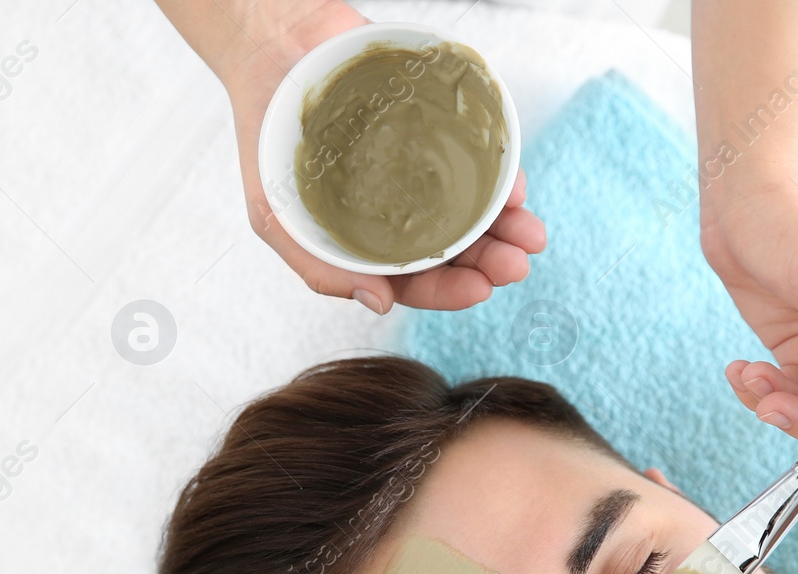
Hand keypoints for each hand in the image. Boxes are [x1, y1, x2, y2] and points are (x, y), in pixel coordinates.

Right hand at [217, 3, 545, 312]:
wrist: (272, 47)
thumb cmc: (268, 137)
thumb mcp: (275, 213)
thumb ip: (320, 265)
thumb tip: (379, 303)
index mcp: (365, 241)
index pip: (413, 280)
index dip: (449, 289)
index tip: (481, 289)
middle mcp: (399, 209)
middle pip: (453, 247)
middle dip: (491, 258)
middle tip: (518, 262)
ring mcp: (421, 166)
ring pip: (474, 205)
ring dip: (506, 222)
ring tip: (530, 230)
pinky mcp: (437, 125)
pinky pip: (478, 153)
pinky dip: (499, 171)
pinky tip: (513, 183)